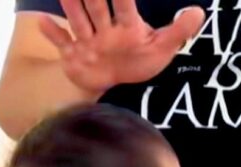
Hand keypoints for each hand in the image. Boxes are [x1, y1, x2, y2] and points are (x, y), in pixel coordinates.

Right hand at [39, 0, 204, 92]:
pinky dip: (52, 35)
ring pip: (78, 21)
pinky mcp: (74, 56)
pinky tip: (40, 22)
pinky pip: (61, 43)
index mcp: (128, 26)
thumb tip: (200, 11)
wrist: (113, 84)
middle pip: (97, 8)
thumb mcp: (162, 48)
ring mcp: (87, 42)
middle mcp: (105, 30)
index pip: (126, 6)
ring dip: (71, 7)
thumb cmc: (138, 60)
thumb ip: (179, 31)